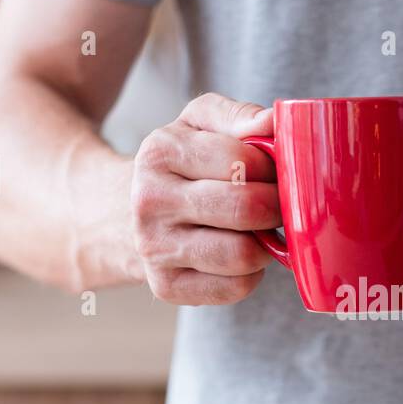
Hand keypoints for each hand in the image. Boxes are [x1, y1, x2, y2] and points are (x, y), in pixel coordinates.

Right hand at [130, 92, 279, 304]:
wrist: (124, 214)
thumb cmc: (180, 166)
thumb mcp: (199, 124)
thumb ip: (238, 116)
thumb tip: (272, 123)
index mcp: (159, 152)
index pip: (242, 161)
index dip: (271, 167)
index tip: (272, 171)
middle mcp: (149, 201)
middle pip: (245, 209)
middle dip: (276, 207)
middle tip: (277, 204)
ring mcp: (154, 248)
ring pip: (242, 254)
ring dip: (265, 243)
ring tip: (257, 229)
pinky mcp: (166, 287)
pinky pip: (235, 287)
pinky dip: (251, 273)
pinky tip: (238, 253)